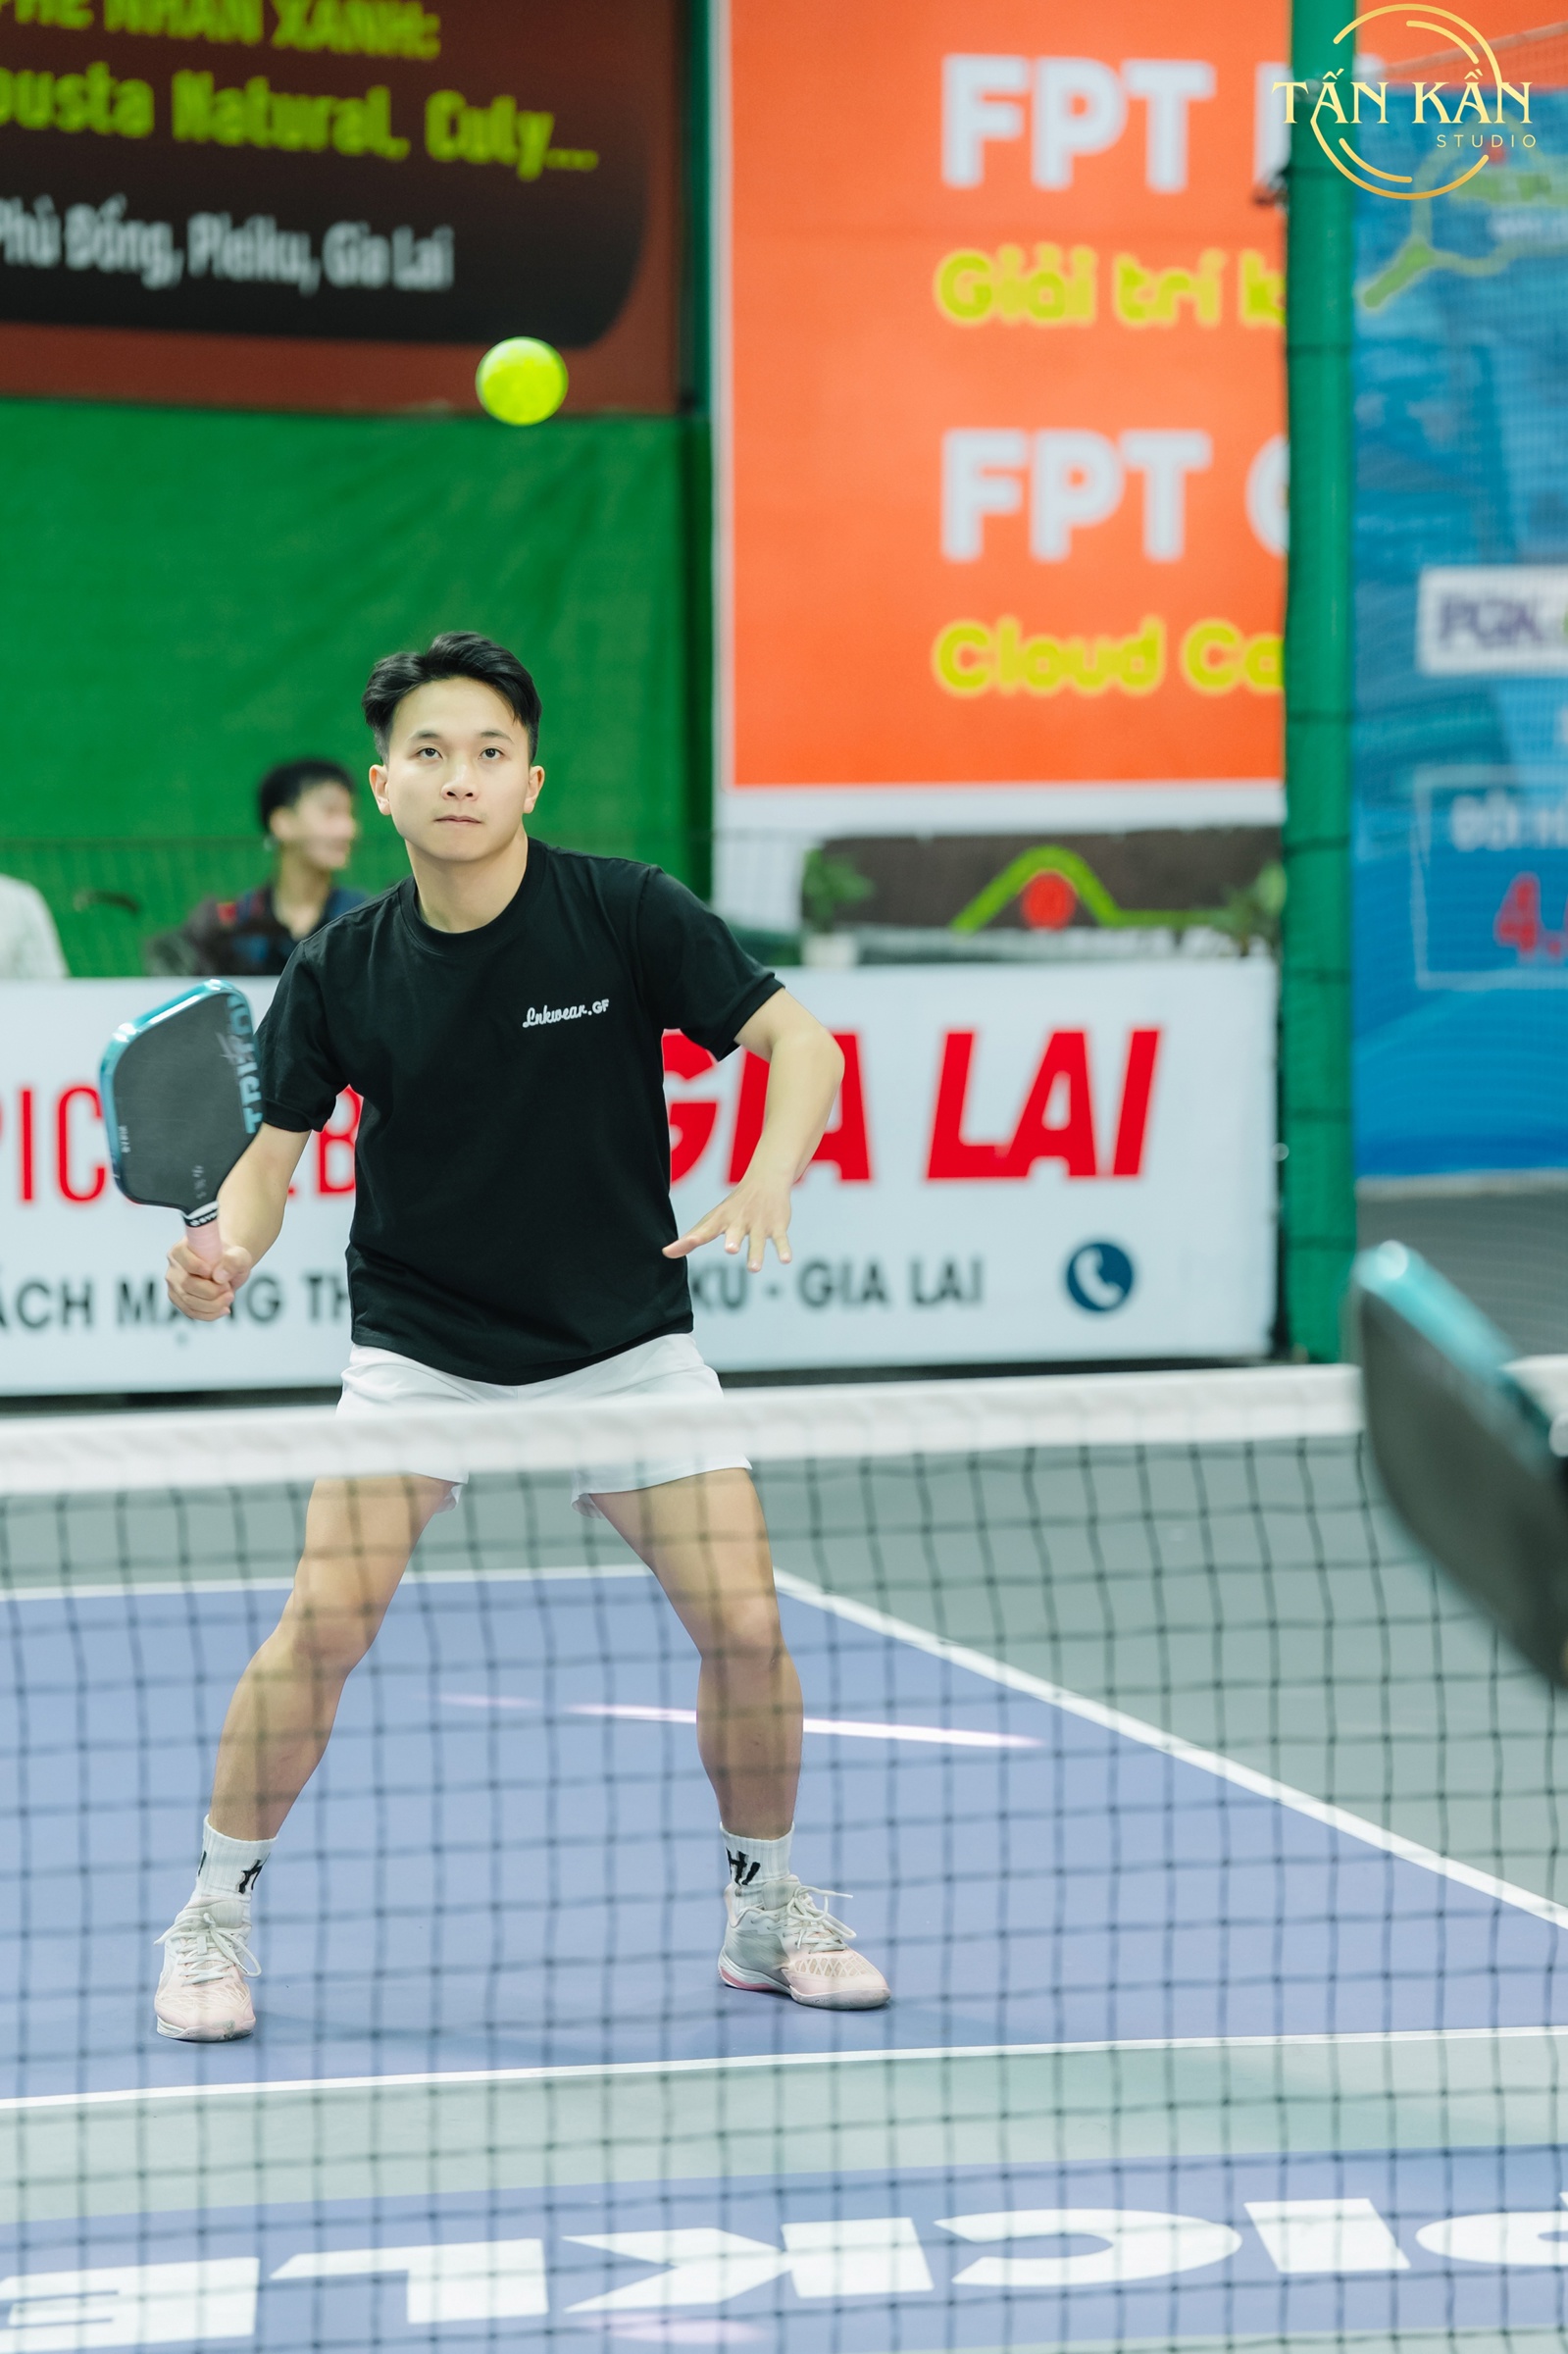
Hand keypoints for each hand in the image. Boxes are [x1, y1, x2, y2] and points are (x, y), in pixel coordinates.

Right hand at [166, 1236, 253, 1321]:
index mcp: (182, 1249)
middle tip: (229, 1289)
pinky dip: (210, 1314)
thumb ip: (233, 1261)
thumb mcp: (239, 1256)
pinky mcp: (179, 1300)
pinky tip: (224, 1309)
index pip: (184, 1260)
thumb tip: (218, 1277)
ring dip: (213, 1304)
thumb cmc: (231, 1259)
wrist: (227, 1268)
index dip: (197, 1267)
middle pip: (187, 1284)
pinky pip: (191, 1312)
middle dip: (212, 1291)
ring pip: (189, 1302)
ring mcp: (174, 1285)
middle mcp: (174, 1267)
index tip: (213, 1273)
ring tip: (229, 1297)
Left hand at [663, 1168, 793, 1272]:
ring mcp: (758, 1224)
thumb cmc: (734, 1205)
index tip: (671, 1250)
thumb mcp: (713, 1218)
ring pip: (757, 1240)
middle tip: (730, 1250)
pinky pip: (780, 1239)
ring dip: (756, 1253)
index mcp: (720, 1219)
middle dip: (733, 1241)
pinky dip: (783, 1249)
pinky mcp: (776, 1226)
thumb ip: (692, 1237)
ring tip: (754, 1269)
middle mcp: (738, 1221)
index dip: (688, 1240)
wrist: (766, 1179)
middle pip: (734, 1232)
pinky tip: (785, 1260)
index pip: (703, 1231)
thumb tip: (666, 1253)